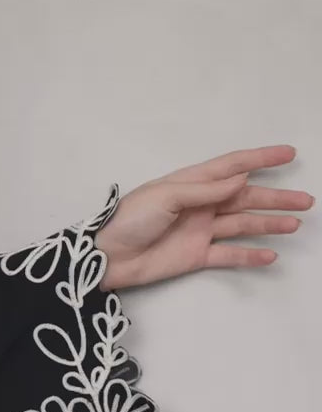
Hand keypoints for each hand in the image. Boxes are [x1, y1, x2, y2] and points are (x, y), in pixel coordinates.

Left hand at [96, 145, 313, 289]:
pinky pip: (229, 254)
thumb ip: (206, 190)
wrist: (109, 257)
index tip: (289, 154)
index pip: (233, 166)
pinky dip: (249, 255)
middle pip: (246, 197)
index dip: (261, 159)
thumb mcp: (167, 196)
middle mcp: (202, 204)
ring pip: (243, 224)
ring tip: (295, 224)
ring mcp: (201, 231)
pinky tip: (270, 255)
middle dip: (276, 197)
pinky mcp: (197, 256)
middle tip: (306, 200)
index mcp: (192, 182)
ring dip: (269, 224)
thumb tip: (242, 179)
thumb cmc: (131, 219)